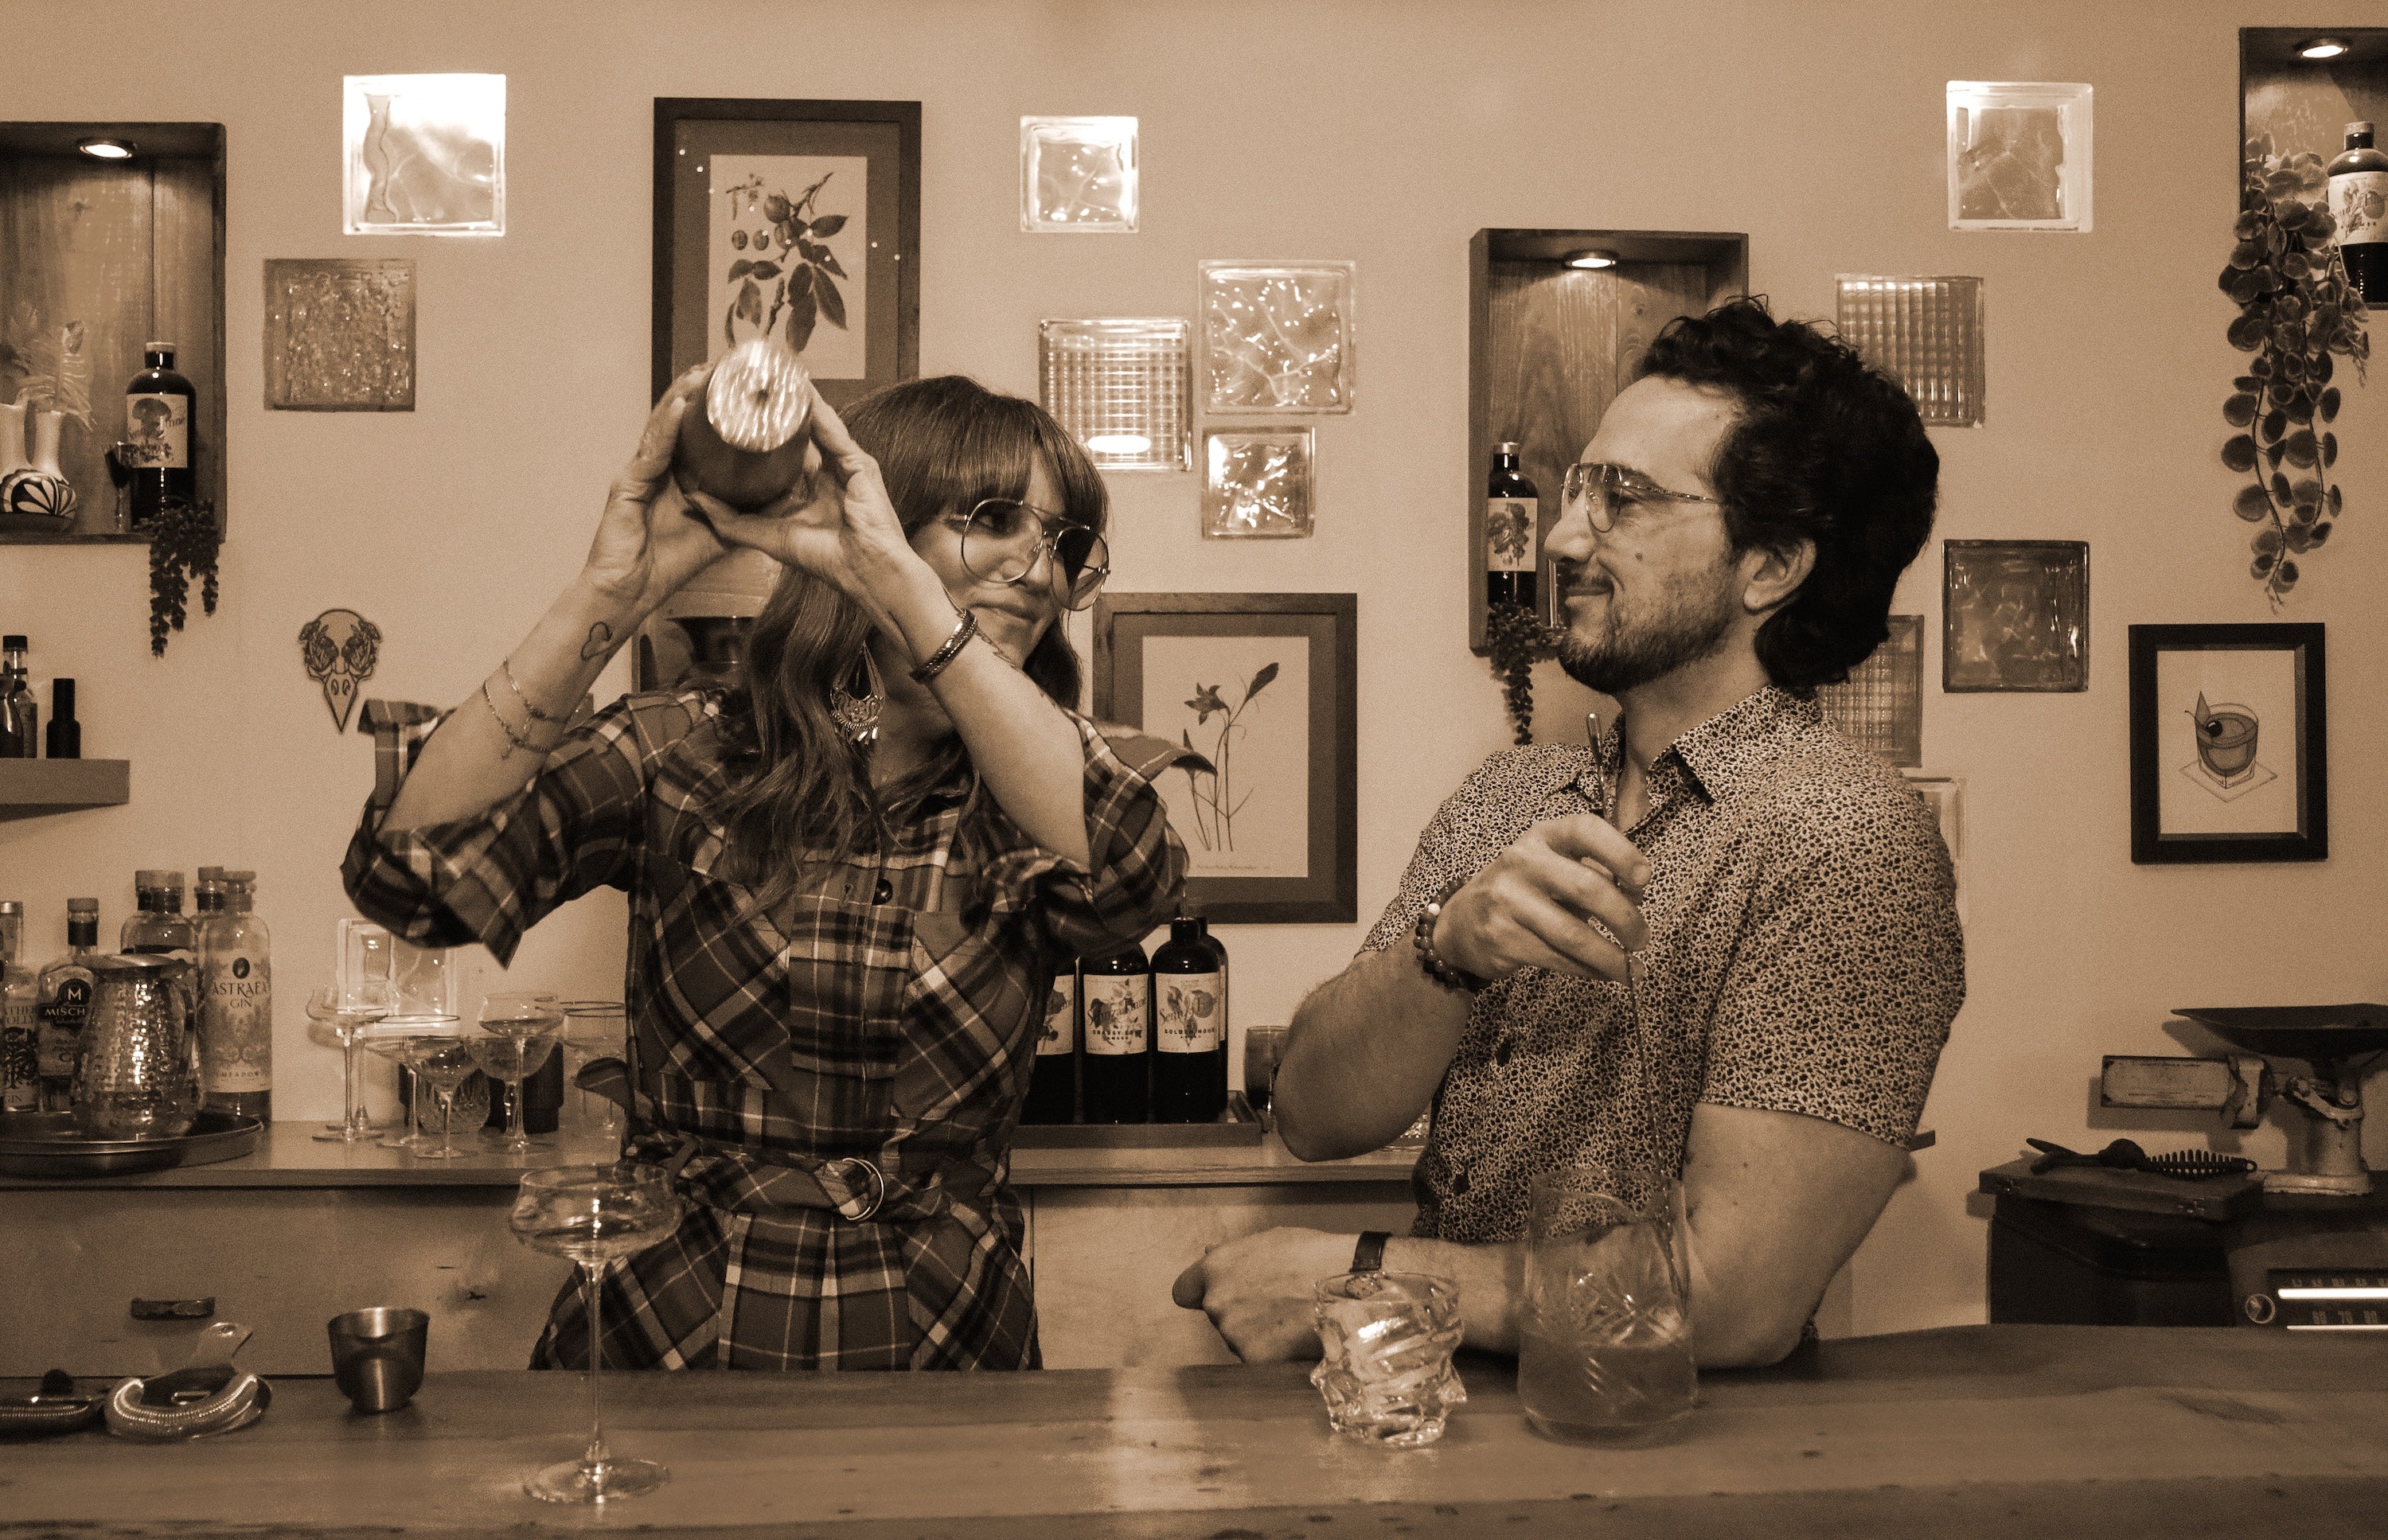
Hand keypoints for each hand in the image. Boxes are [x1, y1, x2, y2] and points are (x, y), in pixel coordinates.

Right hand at [578, 364, 731, 618]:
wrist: (630, 591)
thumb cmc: (666, 564)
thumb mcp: (718, 536)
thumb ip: (744, 518)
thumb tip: (780, 506)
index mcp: (674, 473)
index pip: (695, 431)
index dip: (714, 407)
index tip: (740, 385)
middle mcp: (655, 465)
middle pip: (678, 418)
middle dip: (700, 390)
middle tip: (725, 365)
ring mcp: (640, 471)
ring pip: (662, 425)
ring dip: (683, 396)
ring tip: (705, 373)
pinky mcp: (627, 484)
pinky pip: (651, 451)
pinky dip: (665, 428)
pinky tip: (679, 408)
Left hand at [698, 392, 926, 623]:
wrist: (865, 570)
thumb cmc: (826, 560)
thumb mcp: (767, 536)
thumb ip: (730, 520)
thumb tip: (694, 500)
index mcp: (805, 496)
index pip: (777, 460)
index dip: (757, 442)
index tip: (731, 421)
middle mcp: (825, 477)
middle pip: (796, 438)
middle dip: (776, 416)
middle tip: (751, 390)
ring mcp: (844, 468)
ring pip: (816, 427)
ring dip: (795, 404)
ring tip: (773, 378)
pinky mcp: (859, 463)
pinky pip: (833, 431)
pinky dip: (818, 411)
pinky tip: (801, 391)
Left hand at [1170, 1227, 1351, 1361]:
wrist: (1349, 1288)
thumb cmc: (1315, 1257)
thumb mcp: (1270, 1241)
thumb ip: (1234, 1254)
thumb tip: (1209, 1252)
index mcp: (1217, 1268)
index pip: (1183, 1291)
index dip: (1200, 1293)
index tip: (1216, 1294)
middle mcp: (1218, 1302)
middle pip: (1217, 1315)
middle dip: (1238, 1312)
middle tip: (1274, 1304)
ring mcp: (1234, 1334)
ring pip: (1238, 1339)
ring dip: (1257, 1334)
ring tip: (1291, 1318)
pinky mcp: (1255, 1360)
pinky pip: (1257, 1359)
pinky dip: (1273, 1353)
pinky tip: (1295, 1336)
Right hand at [1436, 814, 1649, 983]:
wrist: (1461, 923)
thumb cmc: (1523, 891)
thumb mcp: (1553, 867)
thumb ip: (1593, 874)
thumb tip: (1636, 898)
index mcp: (1542, 837)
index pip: (1585, 830)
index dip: (1621, 852)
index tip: (1644, 879)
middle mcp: (1522, 861)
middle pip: (1587, 888)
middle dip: (1625, 919)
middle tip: (1641, 938)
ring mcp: (1507, 900)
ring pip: (1573, 934)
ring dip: (1610, 957)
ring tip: (1631, 968)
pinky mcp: (1502, 937)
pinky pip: (1558, 958)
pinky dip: (1588, 970)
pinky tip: (1603, 973)